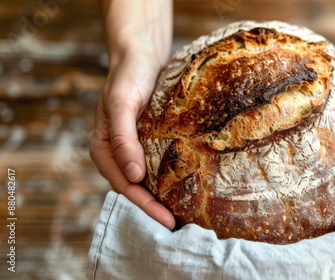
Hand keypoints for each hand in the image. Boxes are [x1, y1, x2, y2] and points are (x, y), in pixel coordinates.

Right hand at [90, 0, 174, 228]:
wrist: (141, 56)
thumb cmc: (128, 77)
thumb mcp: (122, 104)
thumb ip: (123, 139)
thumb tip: (134, 176)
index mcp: (104, 149)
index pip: (126, 186)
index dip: (145, 206)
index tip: (168, 221)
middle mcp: (118, 153)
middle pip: (137, 189)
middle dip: (155, 208)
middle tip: (181, 225)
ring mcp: (133, 148)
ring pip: (147, 181)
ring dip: (163, 197)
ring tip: (186, 213)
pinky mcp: (149, 141)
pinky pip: (158, 165)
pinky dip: (169, 178)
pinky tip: (186, 186)